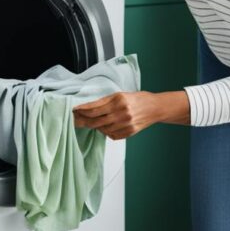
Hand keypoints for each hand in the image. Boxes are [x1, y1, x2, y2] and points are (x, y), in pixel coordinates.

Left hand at [73, 91, 189, 139]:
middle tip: (76, 119)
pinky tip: (105, 127)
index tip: (75, 110)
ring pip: (103, 129)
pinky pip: (112, 135)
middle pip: (96, 120)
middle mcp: (121, 113)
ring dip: (95, 126)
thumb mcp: (120, 95)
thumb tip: (89, 108)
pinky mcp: (129, 132)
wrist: (154, 108)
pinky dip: (106, 132)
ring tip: (91, 122)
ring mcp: (126, 124)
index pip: (94, 108)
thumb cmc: (137, 99)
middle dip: (84, 120)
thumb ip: (105, 101)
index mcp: (118, 100)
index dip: (82, 110)